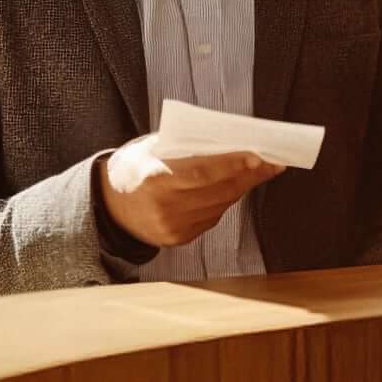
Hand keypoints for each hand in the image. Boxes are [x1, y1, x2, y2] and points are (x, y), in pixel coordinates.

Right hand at [97, 136, 283, 247]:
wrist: (108, 205)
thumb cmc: (135, 166)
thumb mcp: (152, 148)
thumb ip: (186, 146)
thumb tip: (231, 142)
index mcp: (153, 179)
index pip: (202, 172)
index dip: (233, 165)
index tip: (259, 156)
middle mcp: (163, 208)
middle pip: (217, 190)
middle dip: (249, 175)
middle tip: (274, 161)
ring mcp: (171, 228)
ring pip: (220, 205)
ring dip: (242, 186)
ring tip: (262, 169)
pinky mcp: (178, 239)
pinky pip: (212, 216)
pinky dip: (226, 199)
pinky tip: (237, 185)